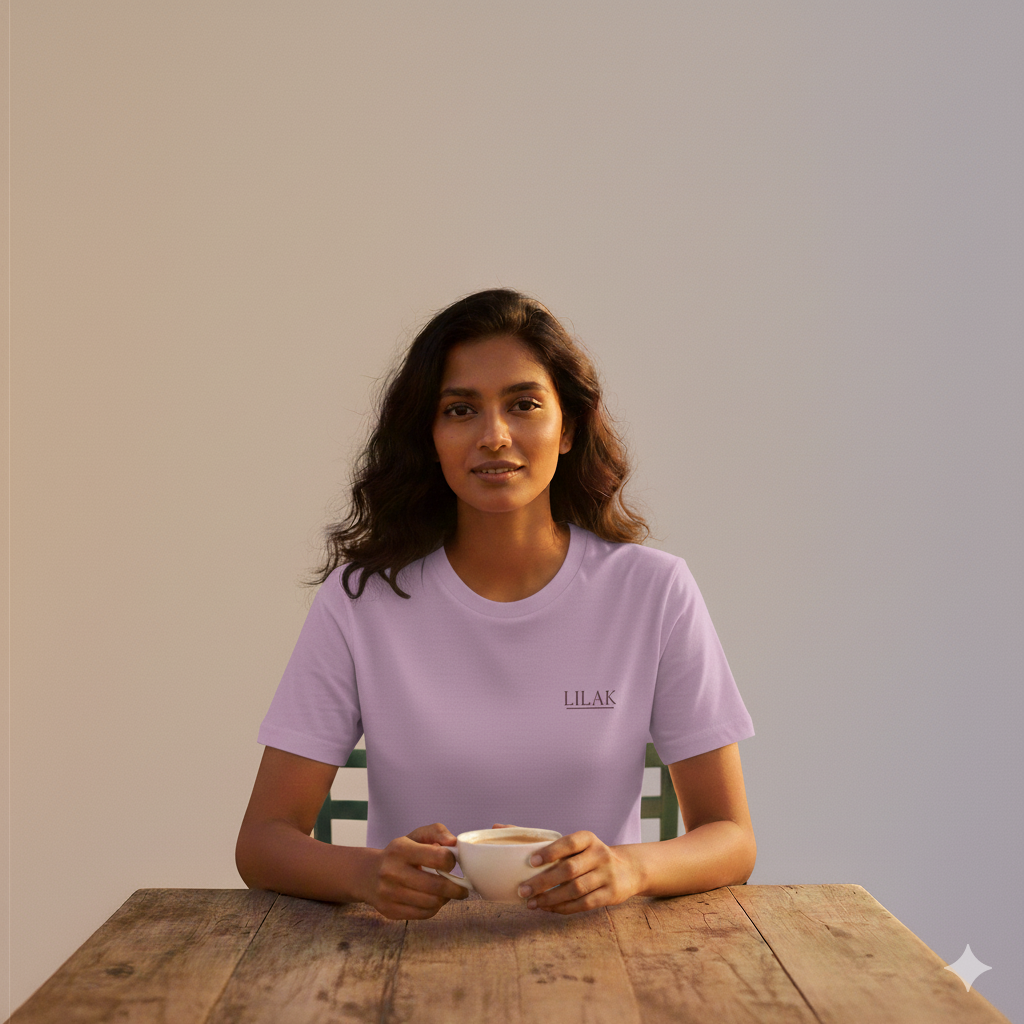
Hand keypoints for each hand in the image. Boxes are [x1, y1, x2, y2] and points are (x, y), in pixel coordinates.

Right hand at [361, 822, 468, 919]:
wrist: (368, 874)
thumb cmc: (399, 853)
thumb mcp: (415, 836)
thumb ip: (436, 832)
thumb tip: (453, 842)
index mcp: (401, 849)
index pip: (439, 857)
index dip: (451, 861)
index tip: (452, 863)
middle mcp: (392, 871)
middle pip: (437, 886)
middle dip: (456, 888)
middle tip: (463, 888)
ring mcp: (389, 893)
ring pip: (432, 903)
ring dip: (446, 899)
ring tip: (447, 893)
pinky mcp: (390, 911)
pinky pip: (423, 914)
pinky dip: (434, 908)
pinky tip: (434, 901)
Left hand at [515, 830, 640, 914]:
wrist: (627, 869)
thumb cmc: (587, 855)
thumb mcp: (571, 843)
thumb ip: (536, 837)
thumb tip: (496, 828)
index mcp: (587, 838)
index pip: (568, 843)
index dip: (550, 851)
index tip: (530, 862)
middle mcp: (599, 854)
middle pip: (569, 870)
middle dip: (544, 882)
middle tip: (522, 890)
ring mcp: (607, 875)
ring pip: (576, 890)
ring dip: (551, 898)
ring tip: (531, 903)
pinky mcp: (610, 895)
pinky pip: (584, 904)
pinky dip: (564, 908)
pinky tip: (548, 909)